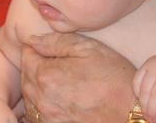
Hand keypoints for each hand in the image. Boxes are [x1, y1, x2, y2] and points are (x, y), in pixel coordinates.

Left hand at [20, 33, 135, 122]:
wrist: (129, 112)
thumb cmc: (113, 78)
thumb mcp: (89, 48)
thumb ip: (57, 41)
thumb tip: (33, 40)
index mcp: (47, 75)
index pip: (26, 55)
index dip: (38, 48)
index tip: (52, 49)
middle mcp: (42, 99)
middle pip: (25, 77)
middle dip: (36, 66)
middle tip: (57, 62)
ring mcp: (47, 117)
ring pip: (29, 97)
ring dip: (38, 86)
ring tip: (60, 80)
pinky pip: (37, 114)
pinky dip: (42, 105)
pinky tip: (59, 99)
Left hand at [133, 53, 155, 119]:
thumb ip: (149, 80)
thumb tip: (139, 103)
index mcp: (149, 64)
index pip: (137, 82)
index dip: (137, 95)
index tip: (139, 105)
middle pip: (146, 91)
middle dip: (145, 107)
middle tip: (147, 117)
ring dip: (153, 110)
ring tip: (154, 118)